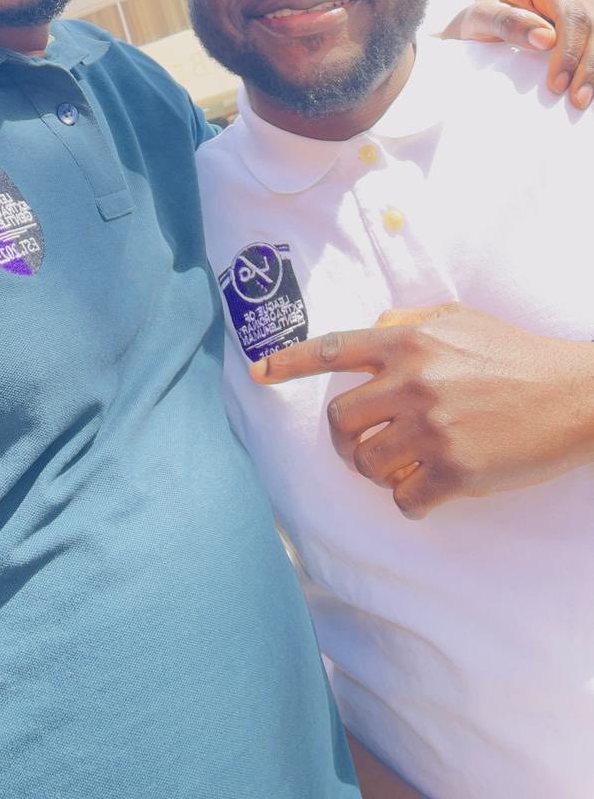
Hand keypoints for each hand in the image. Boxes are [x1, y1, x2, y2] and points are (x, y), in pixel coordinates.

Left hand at [251, 303, 593, 517]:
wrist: (573, 395)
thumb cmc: (515, 354)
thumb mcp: (459, 318)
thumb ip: (408, 320)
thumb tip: (374, 325)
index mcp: (408, 340)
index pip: (333, 349)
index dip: (288, 363)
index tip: (256, 374)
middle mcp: (411, 381)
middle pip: (340, 421)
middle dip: (345, 441)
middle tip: (364, 447)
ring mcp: (431, 427)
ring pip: (366, 463)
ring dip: (377, 472)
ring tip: (403, 467)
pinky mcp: (454, 470)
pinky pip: (404, 499)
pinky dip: (410, 502)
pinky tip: (429, 492)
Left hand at [442, 0, 593, 109]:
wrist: (483, 28)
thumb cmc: (482, 19)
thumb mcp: (480, 18)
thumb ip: (507, 22)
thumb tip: (546, 38)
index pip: (571, 15)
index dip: (569, 50)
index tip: (557, 83)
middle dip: (588, 65)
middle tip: (576, 99)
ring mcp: (587, 11)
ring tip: (582, 99)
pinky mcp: (588, 32)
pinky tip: (589, 87)